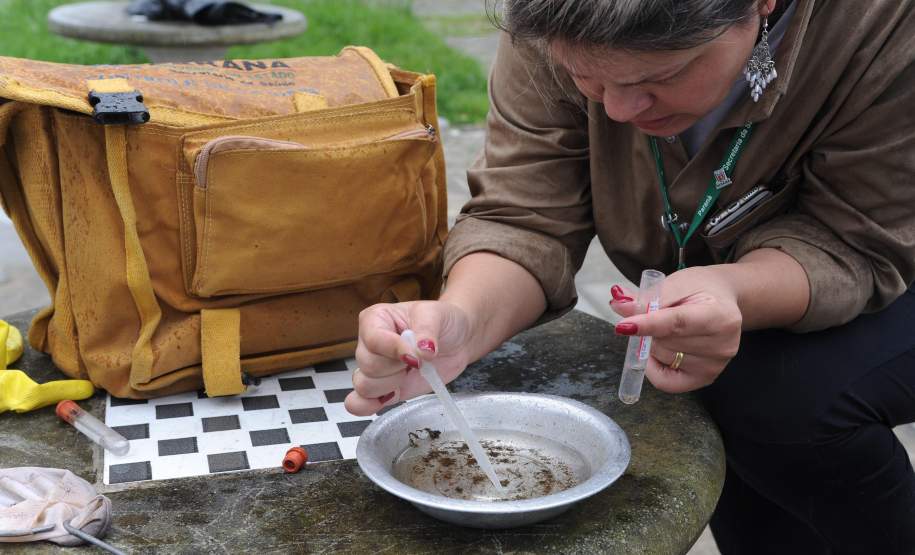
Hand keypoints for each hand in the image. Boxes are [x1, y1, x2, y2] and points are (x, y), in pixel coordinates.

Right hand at [344, 300, 473, 415]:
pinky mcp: (384, 390)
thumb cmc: (442, 321)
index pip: (373, 339)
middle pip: (368, 365)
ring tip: (410, 372)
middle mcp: (369, 344)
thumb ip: (427, 331)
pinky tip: (388, 396)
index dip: (394, 350)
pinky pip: (359, 403)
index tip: (416, 356)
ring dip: (391, 384)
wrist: (456, 341)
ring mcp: (375, 369)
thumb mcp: (436, 315)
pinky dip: (367, 406)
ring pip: (364, 386)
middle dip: (396, 367)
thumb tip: (423, 350)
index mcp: (375, 319)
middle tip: (417, 361)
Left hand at [609, 266, 742, 392]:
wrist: (722, 301)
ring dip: (654, 343)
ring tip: (669, 329)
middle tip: (657, 314)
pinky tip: (660, 351)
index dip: (647, 325)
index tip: (623, 326)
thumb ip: (646, 297)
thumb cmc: (698, 290)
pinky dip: (654, 366)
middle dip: (650, 328)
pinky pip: (665, 381)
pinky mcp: (705, 378)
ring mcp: (714, 365)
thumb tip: (619, 305)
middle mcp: (722, 345)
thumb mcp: (674, 284)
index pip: (677, 323)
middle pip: (665, 342)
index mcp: (720, 315)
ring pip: (661, 358)